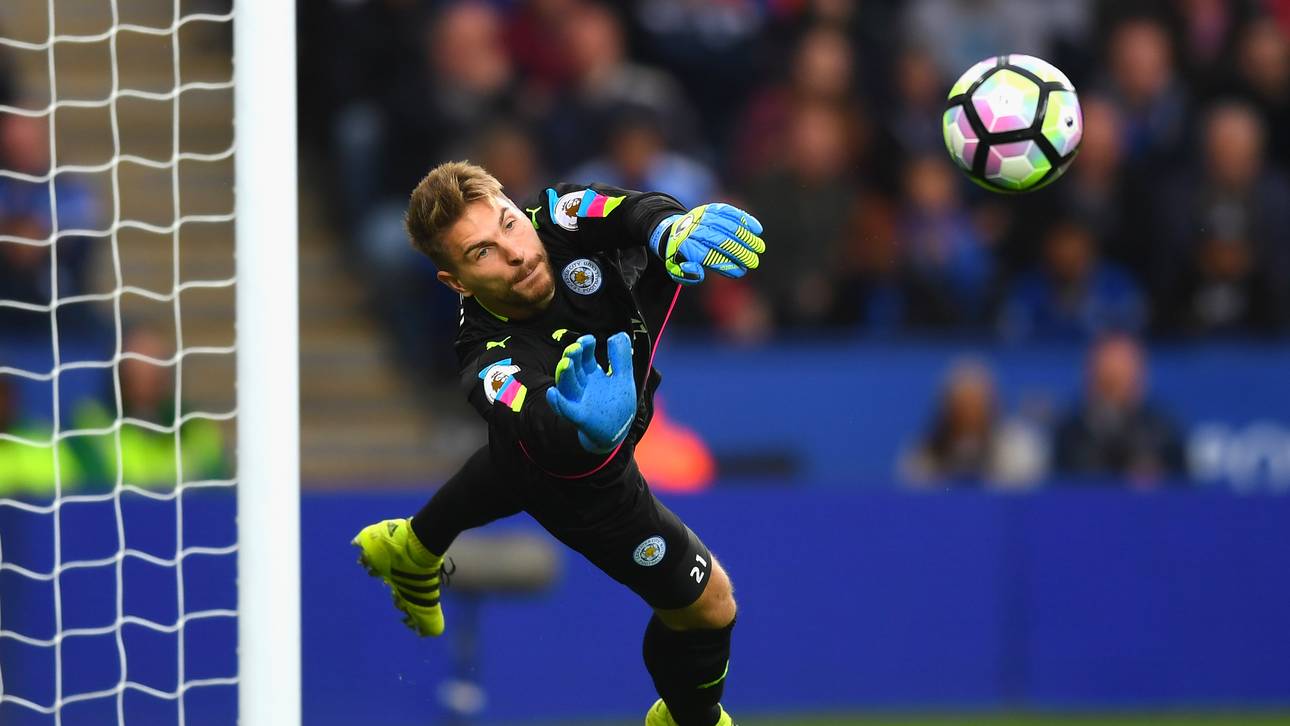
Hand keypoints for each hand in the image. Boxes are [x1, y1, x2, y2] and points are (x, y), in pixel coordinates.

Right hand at [545, 333, 636, 452]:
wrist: (617, 434)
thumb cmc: (616, 405)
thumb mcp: (623, 378)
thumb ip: (621, 357)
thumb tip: (618, 335)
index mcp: (592, 375)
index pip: (585, 357)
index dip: (585, 347)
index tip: (589, 339)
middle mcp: (582, 386)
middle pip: (573, 369)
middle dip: (572, 357)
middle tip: (574, 348)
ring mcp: (579, 402)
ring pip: (567, 386)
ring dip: (564, 374)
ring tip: (566, 363)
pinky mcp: (581, 419)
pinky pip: (566, 410)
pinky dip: (558, 403)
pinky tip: (552, 393)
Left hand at [655, 203, 764, 284]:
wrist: (674, 231)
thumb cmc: (680, 255)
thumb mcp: (676, 270)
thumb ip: (687, 275)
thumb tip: (699, 272)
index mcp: (686, 247)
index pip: (708, 256)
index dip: (727, 265)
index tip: (741, 271)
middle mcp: (694, 230)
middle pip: (720, 241)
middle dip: (740, 252)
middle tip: (754, 262)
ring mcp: (703, 217)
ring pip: (728, 226)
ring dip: (746, 237)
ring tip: (759, 247)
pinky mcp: (711, 209)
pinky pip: (730, 212)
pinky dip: (745, 220)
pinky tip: (757, 229)